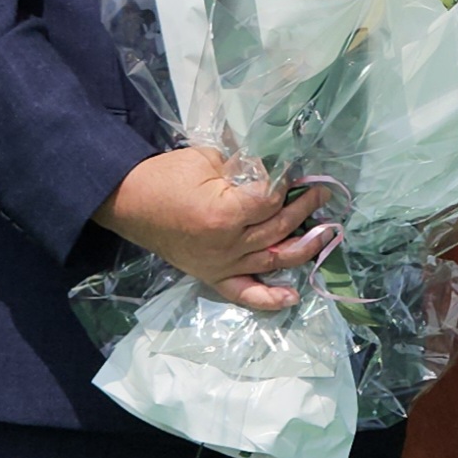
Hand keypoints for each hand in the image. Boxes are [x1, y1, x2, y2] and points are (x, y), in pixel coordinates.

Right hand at [96, 147, 330, 312]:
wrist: (131, 204)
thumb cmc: (167, 176)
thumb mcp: (207, 159)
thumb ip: (244, 164)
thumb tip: (277, 162)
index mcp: (224, 213)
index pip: (271, 199)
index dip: (287, 182)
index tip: (296, 170)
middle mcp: (227, 245)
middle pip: (278, 227)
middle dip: (305, 207)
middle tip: (320, 192)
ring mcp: (221, 265)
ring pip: (272, 259)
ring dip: (303, 245)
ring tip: (326, 229)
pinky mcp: (214, 276)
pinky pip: (245, 293)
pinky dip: (270, 298)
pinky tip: (292, 296)